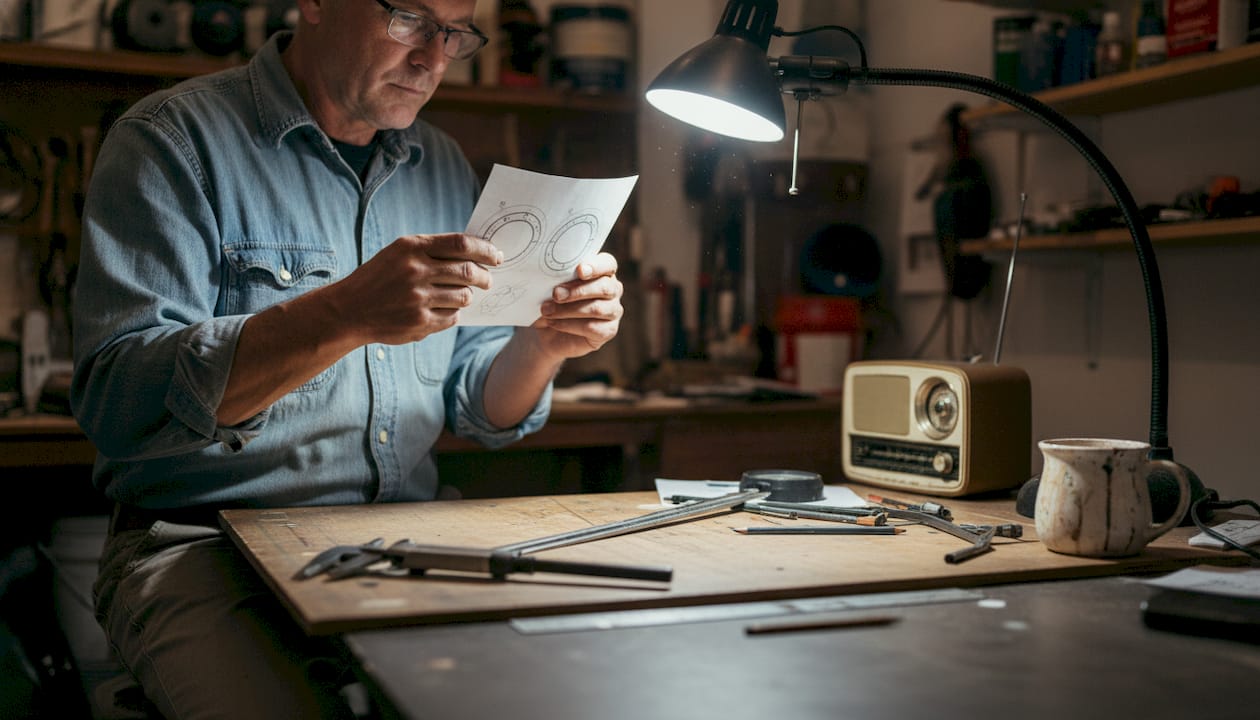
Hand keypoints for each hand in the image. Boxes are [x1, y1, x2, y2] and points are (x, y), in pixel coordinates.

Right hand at [331, 233, 501, 344]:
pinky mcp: (420, 322)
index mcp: (411, 247)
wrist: (349, 310)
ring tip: (460, 296)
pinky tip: (442, 311)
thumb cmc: (380, 278)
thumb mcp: (400, 253)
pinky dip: (453, 314)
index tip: (497, 256)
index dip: (485, 250)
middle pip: (468, 271)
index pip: (461, 244)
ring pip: (464, 296)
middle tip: (488, 280)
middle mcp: (415, 270)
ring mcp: (418, 298)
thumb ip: (433, 250)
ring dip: (467, 296)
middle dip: (484, 277)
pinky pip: (453, 317)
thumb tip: (476, 254)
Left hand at [529, 252, 623, 358]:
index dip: (596, 266)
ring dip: (568, 310)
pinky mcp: (608, 330)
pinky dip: (569, 325)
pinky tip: (553, 323)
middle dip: (578, 291)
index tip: (579, 270)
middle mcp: (612, 290)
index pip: (608, 264)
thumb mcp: (548, 287)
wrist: (544, 331)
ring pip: (597, 309)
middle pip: (604, 287)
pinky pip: (593, 327)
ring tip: (547, 311)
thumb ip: (554, 278)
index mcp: (602, 271)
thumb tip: (549, 275)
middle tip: (556, 294)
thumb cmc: (550, 301)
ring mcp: (613, 311)